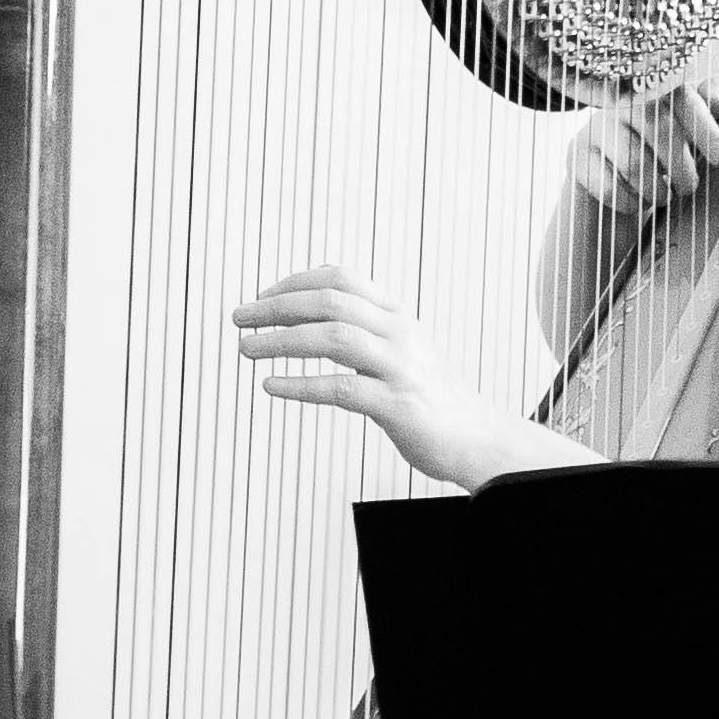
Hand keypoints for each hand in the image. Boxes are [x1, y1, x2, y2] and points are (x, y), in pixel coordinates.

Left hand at [230, 268, 542, 486]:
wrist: (479, 440)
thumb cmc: (432, 401)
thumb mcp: (401, 353)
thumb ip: (365, 333)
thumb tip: (309, 323)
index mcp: (397, 316)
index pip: (340, 279)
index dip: (294, 282)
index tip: (262, 298)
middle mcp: (399, 333)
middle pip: (328, 301)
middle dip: (275, 307)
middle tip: (239, 319)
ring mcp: (400, 367)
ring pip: (331, 337)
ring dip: (279, 341)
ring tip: (245, 349)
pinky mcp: (397, 405)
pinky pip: (340, 388)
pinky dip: (299, 384)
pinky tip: (270, 387)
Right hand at [572, 55, 718, 215]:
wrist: (607, 195)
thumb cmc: (657, 161)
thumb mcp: (688, 136)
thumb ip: (709, 110)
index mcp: (654, 91)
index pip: (683, 97)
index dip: (705, 127)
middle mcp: (622, 101)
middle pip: (659, 128)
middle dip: (682, 167)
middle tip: (688, 187)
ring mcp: (595, 126)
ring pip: (634, 162)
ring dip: (657, 190)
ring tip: (663, 198)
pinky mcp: (576, 155)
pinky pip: (610, 186)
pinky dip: (630, 203)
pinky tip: (636, 203)